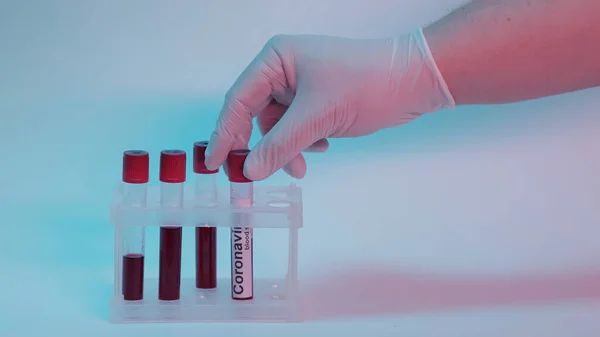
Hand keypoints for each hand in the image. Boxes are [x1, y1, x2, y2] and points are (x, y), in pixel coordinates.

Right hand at [204, 29, 454, 180]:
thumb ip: (279, 145)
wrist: (413, 81)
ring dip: (287, 149)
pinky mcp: (317, 100)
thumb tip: (249, 170)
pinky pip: (297, 127)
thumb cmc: (367, 84)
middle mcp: (284, 69)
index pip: (239, 100)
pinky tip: (323, 146)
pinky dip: (304, 142)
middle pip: (256, 115)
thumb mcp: (317, 117)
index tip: (214, 164)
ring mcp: (301, 85)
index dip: (225, 133)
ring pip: (278, 126)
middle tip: (253, 176)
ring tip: (303, 165)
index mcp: (276, 59)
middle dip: (262, 146)